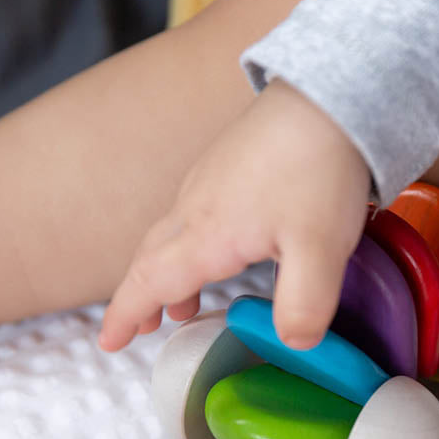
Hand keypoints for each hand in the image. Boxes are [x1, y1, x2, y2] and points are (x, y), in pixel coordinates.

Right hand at [98, 80, 371, 351]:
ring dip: (167, 274)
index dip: (125, 314)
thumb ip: (304, 306)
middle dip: (139, 297)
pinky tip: (219, 249)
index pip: (150, 282)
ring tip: (180, 304)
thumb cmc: (319, 168)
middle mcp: (196, 206)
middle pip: (150, 258)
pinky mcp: (229, 166)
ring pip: (171, 237)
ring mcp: (210, 181)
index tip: (108, 341)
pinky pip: (192, 215)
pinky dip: (189, 246)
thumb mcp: (321, 250)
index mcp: (207, 233)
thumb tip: (295, 345)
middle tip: (138, 328)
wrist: (330, 94)